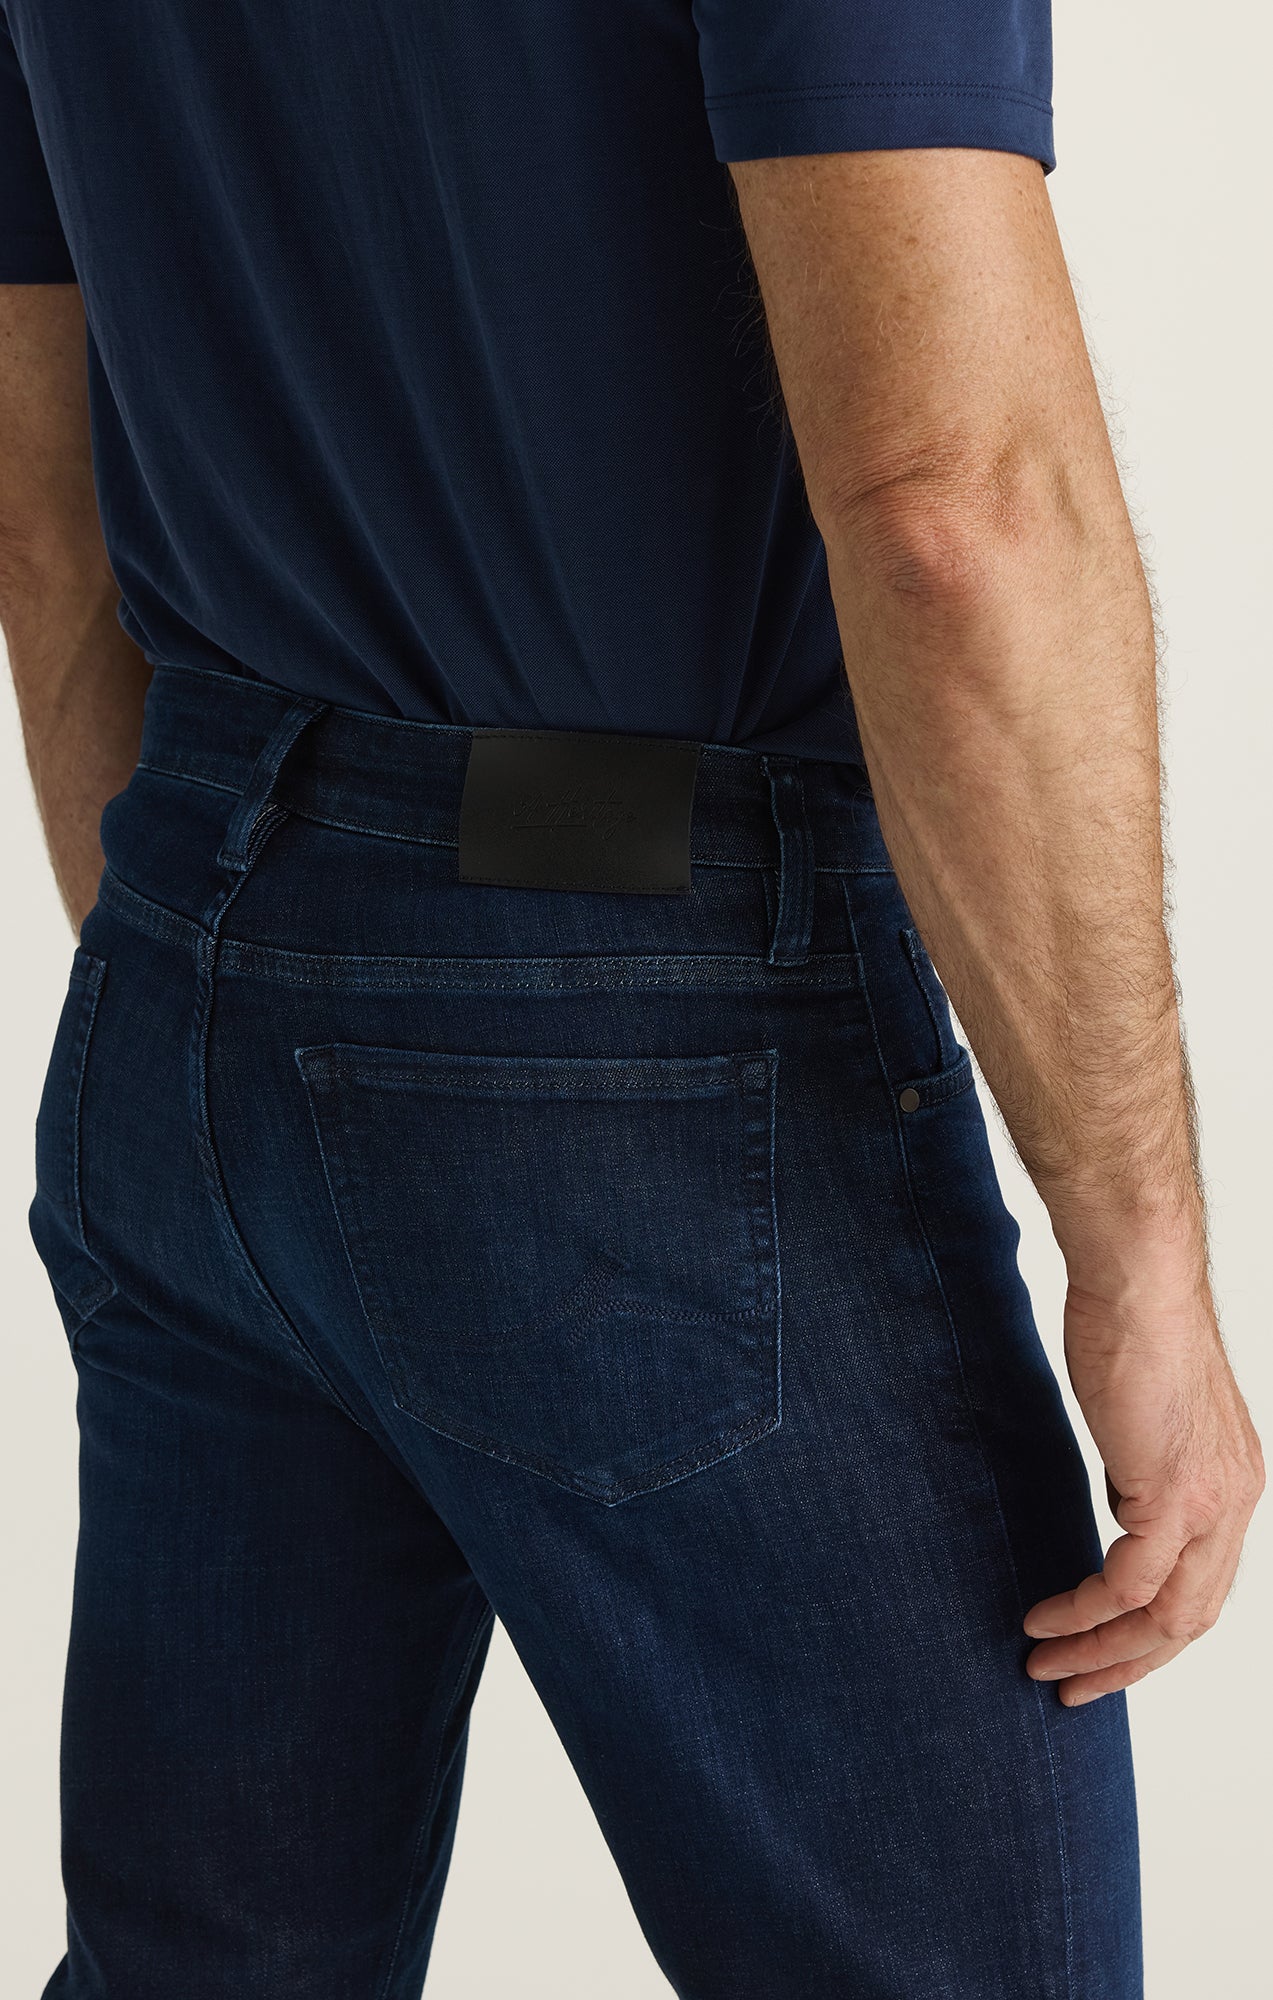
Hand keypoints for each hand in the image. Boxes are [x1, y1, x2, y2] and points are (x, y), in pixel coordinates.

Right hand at [1023, 1263, 1263, 1704]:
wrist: (1138, 1279)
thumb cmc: (1131, 1323)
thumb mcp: (1145, 1414)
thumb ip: (1140, 1467)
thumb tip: (1117, 1500)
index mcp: (1234, 1483)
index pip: (1202, 1585)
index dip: (1152, 1632)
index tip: (1101, 1651)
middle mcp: (1236, 1500)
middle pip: (1193, 1618)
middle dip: (1129, 1664)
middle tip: (1076, 1686)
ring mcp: (1210, 1500)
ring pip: (1168, 1616)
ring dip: (1104, 1652)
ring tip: (1049, 1666)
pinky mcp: (1172, 1492)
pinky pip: (1129, 1583)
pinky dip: (1085, 1612)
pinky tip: (1047, 1618)